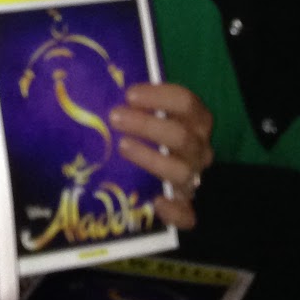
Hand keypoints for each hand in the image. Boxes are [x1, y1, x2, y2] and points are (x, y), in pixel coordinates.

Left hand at [109, 82, 213, 229]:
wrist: (153, 169)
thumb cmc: (147, 128)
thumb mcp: (146, 111)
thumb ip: (135, 101)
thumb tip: (101, 84)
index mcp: (195, 120)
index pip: (186, 102)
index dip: (159, 96)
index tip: (129, 94)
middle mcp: (199, 148)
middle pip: (181, 136)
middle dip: (146, 125)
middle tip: (114, 117)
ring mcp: (193, 178)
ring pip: (181, 171)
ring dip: (151, 158)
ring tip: (122, 146)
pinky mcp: (185, 207)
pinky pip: (187, 215)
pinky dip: (174, 211)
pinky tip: (156, 202)